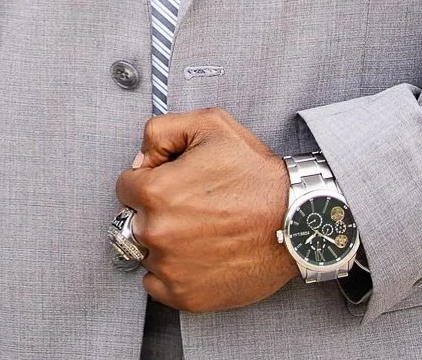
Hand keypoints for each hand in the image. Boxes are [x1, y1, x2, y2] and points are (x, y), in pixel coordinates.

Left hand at [114, 108, 297, 312]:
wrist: (296, 221)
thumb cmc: (257, 176)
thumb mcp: (209, 125)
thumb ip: (161, 131)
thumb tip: (140, 157)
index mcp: (156, 192)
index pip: (125, 186)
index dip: (148, 179)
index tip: (169, 183)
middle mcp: (158, 233)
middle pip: (134, 219)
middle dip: (155, 210)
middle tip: (190, 206)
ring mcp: (172, 268)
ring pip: (146, 252)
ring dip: (164, 242)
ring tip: (199, 230)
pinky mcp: (187, 296)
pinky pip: (156, 285)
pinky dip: (170, 273)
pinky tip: (195, 255)